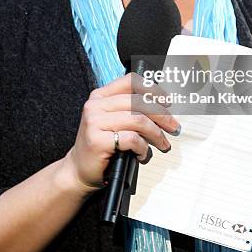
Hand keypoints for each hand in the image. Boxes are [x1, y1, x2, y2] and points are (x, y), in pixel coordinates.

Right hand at [62, 73, 179, 195]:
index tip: (167, 101)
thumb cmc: (101, 144)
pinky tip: (142, 154)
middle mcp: (95, 105)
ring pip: (138, 120)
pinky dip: (143, 148)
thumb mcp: (113, 119)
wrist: (78, 169)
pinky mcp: (97, 141)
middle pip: (138, 101)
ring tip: (161, 143)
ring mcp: (94, 122)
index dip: (152, 89)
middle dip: (162, 115)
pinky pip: (132, 139)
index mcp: (100, 96)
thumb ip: (130, 108)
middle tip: (172, 126)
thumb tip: (162, 105)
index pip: (130, 81)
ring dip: (156, 133)